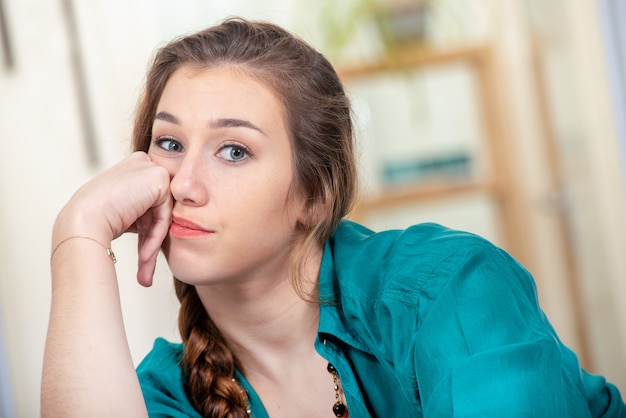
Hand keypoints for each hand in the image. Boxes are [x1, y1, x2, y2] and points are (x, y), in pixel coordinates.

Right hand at [53, 152, 172, 285]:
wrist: (82, 222)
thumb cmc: (93, 222)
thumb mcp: (123, 212)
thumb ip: (142, 211)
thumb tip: (159, 228)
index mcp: (132, 167)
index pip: (151, 203)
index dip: (146, 231)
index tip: (141, 258)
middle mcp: (143, 163)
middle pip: (159, 209)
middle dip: (152, 240)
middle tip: (145, 272)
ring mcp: (151, 168)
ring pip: (163, 214)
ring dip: (153, 245)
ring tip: (144, 272)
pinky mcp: (159, 178)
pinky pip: (166, 215)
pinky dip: (156, 238)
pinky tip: (144, 256)